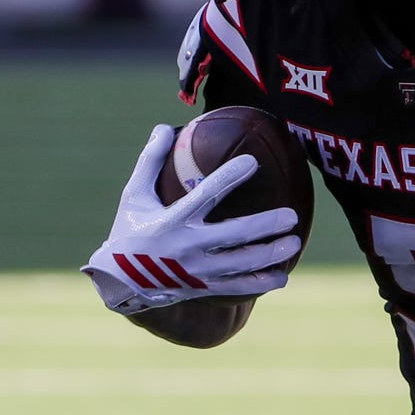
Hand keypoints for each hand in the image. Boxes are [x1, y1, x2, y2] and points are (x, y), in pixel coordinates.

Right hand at [80, 123, 302, 314]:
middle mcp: (188, 247)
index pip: (206, 195)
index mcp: (172, 221)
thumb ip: (150, 160)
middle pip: (234, 236)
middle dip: (265, 225)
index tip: (252, 161)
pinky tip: (282, 275)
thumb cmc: (129, 231)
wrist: (119, 282)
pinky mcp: (203, 288)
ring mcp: (198, 271)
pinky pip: (238, 288)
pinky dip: (261, 282)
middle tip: (291, 215)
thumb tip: (165, 126)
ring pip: (242, 264)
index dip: (230, 177)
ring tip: (294, 242)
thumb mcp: (133, 195)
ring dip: (270, 254)